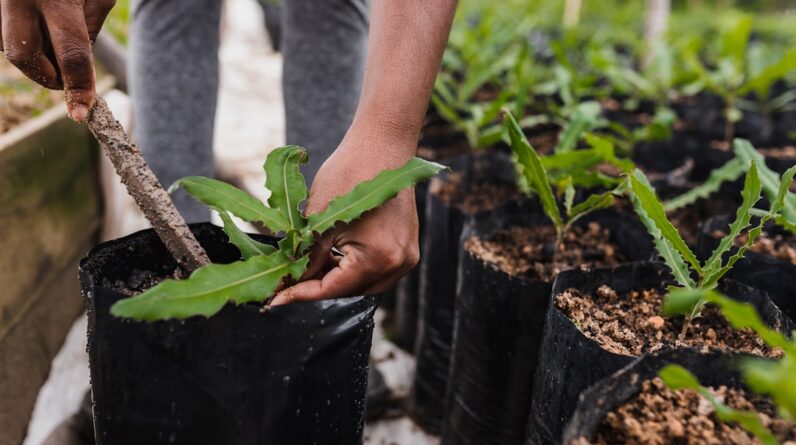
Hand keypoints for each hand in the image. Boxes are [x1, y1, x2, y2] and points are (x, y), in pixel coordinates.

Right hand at [0, 0, 114, 120]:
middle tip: (66, 79)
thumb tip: (76, 65)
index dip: (78, 87)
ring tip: (56, 26)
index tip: (82, 113)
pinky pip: (5, 29)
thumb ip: (90, 26)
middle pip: (22, 57)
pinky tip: (41, 17)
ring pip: (11, 44)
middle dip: (45, 75)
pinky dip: (26, 33)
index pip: (71, 54)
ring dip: (36, 49)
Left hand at [270, 142, 419, 304]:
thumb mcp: (319, 218)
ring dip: (337, 282)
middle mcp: (397, 263)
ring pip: (364, 286)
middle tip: (288, 284)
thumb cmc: (349, 172)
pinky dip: (355, 272)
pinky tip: (334, 261)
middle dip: (319, 289)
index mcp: (377, 257)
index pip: (333, 289)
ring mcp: (406, 258)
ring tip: (309, 271)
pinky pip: (377, 273)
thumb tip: (289, 281)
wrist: (382, 145)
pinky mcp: (408, 250)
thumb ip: (307, 256)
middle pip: (350, 292)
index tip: (275, 299)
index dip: (300, 294)